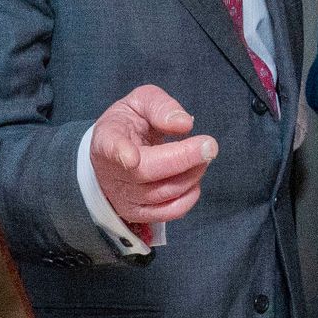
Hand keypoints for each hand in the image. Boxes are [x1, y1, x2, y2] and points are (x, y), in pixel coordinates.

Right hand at [91, 85, 217, 225]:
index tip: (132, 158)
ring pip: (164, 192)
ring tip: (203, 155)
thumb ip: (160, 107)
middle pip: (148, 172)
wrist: (115, 154)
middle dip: (183, 159)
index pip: (110, 148)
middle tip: (209, 145)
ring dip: (192, 173)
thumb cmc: (130, 124)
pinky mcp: (139, 213)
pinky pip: (171, 211)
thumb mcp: (141, 103)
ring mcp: (124, 197)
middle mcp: (111, 172)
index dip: (121, 153)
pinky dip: (190, 195)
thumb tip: (184, 124)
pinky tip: (193, 176)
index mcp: (107, 139)